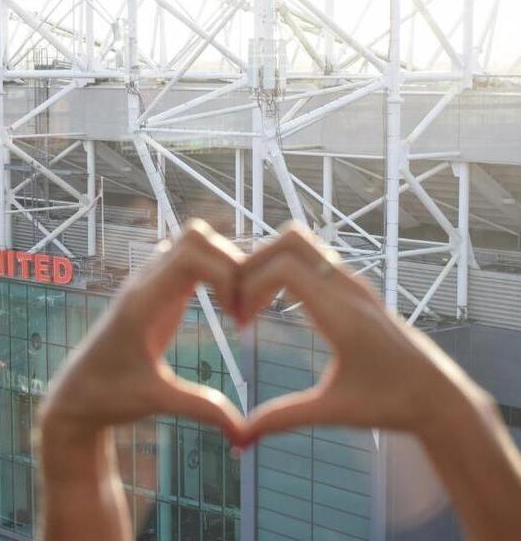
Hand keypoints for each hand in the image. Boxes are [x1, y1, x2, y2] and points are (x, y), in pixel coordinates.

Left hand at [39, 219, 248, 446]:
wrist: (76, 396)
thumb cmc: (109, 397)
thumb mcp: (157, 402)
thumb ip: (201, 409)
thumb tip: (245, 434)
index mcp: (142, 303)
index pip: (191, 255)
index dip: (227, 274)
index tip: (239, 317)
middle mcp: (144, 283)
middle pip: (196, 236)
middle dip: (232, 263)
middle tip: (244, 308)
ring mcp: (148, 283)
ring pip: (192, 242)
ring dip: (223, 264)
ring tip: (237, 307)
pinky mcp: (154, 291)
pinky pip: (188, 259)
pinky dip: (214, 272)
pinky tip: (225, 307)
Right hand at [236, 223, 490, 442]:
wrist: (439, 396)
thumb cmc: (391, 403)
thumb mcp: (333, 411)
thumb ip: (284, 418)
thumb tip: (242, 437)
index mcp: (342, 314)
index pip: (285, 268)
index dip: (250, 286)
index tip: (239, 321)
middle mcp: (349, 289)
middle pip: (291, 240)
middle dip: (253, 262)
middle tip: (237, 300)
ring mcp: (353, 285)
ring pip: (302, 245)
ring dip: (269, 264)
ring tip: (252, 303)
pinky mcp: (354, 289)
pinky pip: (312, 261)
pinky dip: (285, 271)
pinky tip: (275, 307)